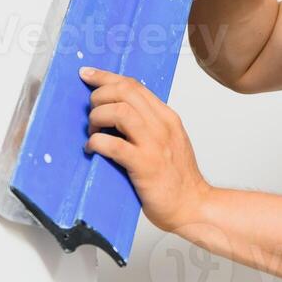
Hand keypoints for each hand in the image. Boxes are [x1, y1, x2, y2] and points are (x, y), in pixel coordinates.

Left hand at [78, 65, 211, 232]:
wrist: (193, 206)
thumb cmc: (177, 179)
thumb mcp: (168, 141)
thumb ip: (148, 125)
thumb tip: (116, 113)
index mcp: (166, 117)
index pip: (134, 85)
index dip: (106, 77)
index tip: (88, 75)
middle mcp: (162, 125)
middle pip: (125, 91)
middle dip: (99, 96)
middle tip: (91, 113)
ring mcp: (154, 144)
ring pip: (119, 111)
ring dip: (97, 117)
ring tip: (93, 132)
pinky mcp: (144, 165)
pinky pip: (113, 144)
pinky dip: (96, 143)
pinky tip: (93, 149)